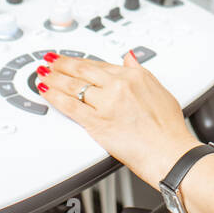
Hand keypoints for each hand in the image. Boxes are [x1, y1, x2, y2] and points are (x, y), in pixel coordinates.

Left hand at [36, 50, 201, 186]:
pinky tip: (46, 91)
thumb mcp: (160, 90)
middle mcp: (119, 85)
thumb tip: (129, 58)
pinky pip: (70, 106)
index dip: (80, 61)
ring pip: (73, 86)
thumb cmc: (169, 129)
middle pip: (82, 71)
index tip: (70, 60)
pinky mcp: (97, 122)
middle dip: (62, 64)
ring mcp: (107, 103)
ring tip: (43, 74)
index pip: (99, 64)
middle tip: (50, 60)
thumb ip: (140, 72)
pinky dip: (55, 97)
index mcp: (133, 75)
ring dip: (54, 78)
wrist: (171, 153)